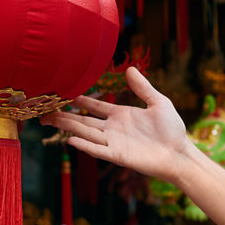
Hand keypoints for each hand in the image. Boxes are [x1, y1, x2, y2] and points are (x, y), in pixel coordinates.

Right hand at [40, 67, 194, 182]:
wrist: (179, 153)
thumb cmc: (171, 129)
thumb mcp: (158, 103)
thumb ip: (143, 87)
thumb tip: (130, 69)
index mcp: (121, 115)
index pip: (95, 106)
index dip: (80, 100)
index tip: (64, 93)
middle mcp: (113, 129)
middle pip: (84, 120)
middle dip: (64, 115)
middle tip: (44, 108)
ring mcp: (114, 143)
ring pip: (85, 133)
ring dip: (68, 127)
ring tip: (49, 119)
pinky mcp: (118, 156)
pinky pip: (98, 150)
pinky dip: (85, 145)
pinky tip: (71, 139)